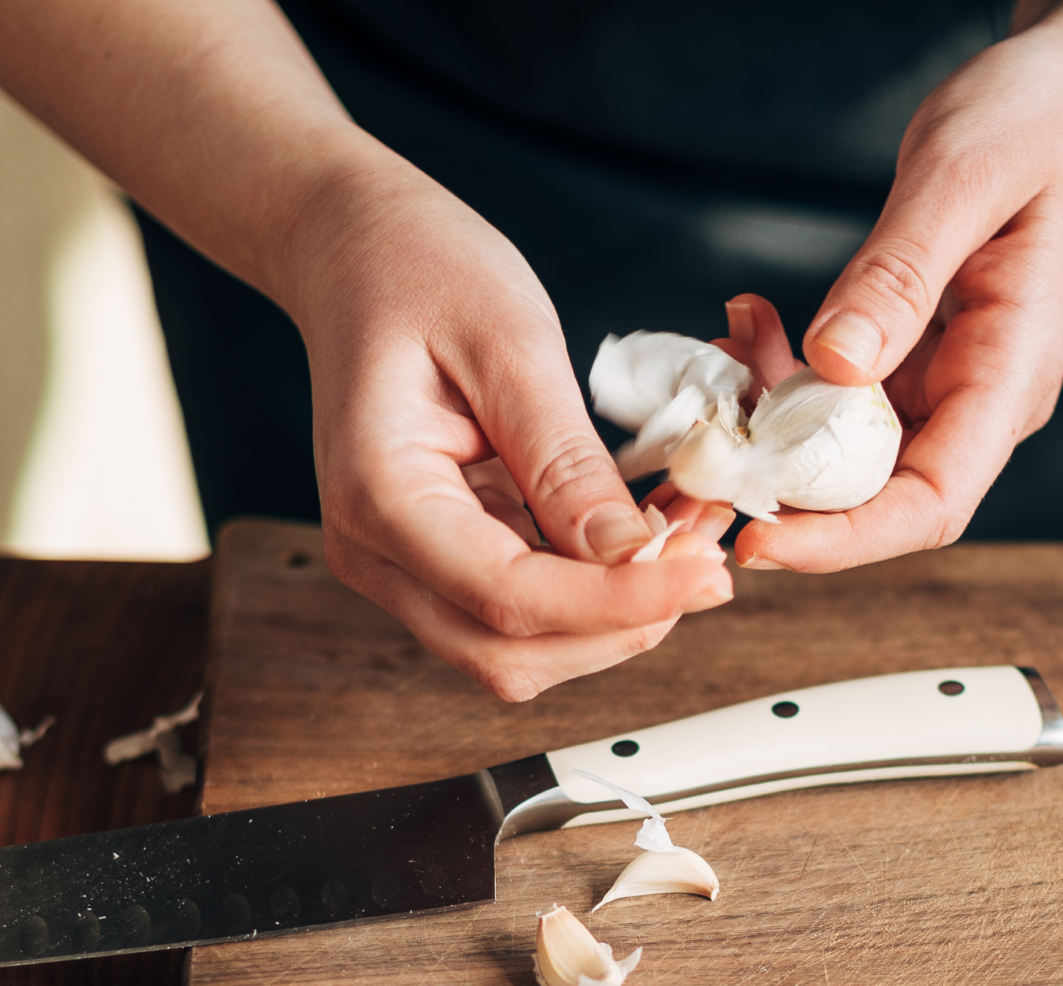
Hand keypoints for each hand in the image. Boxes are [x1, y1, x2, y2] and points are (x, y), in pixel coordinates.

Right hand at [288, 169, 735, 699]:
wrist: (354, 253)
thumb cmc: (417, 270)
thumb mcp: (509, 343)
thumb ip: (564, 461)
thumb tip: (633, 557)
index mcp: (379, 495)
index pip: (506, 598)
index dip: (616, 604)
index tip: (708, 574)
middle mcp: (374, 550)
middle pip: (505, 654)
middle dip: (618, 625)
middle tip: (706, 557)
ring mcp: (397, 561)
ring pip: (513, 649)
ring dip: (609, 616)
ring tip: (681, 536)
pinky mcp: (432, 554)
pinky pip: (514, 606)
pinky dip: (587, 588)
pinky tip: (639, 532)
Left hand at [732, 0, 1062, 571]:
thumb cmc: (1040, 121)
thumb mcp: (963, 181)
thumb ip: (899, 277)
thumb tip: (834, 365)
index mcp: (1009, 375)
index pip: (929, 502)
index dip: (842, 539)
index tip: (759, 542)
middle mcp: (974, 395)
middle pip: (866, 489)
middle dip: (774, 481)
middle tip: (698, 447)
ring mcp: (937, 378)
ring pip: (832, 441)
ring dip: (765, 412)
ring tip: (731, 342)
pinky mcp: (904, 353)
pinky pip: (828, 390)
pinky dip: (778, 369)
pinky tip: (751, 324)